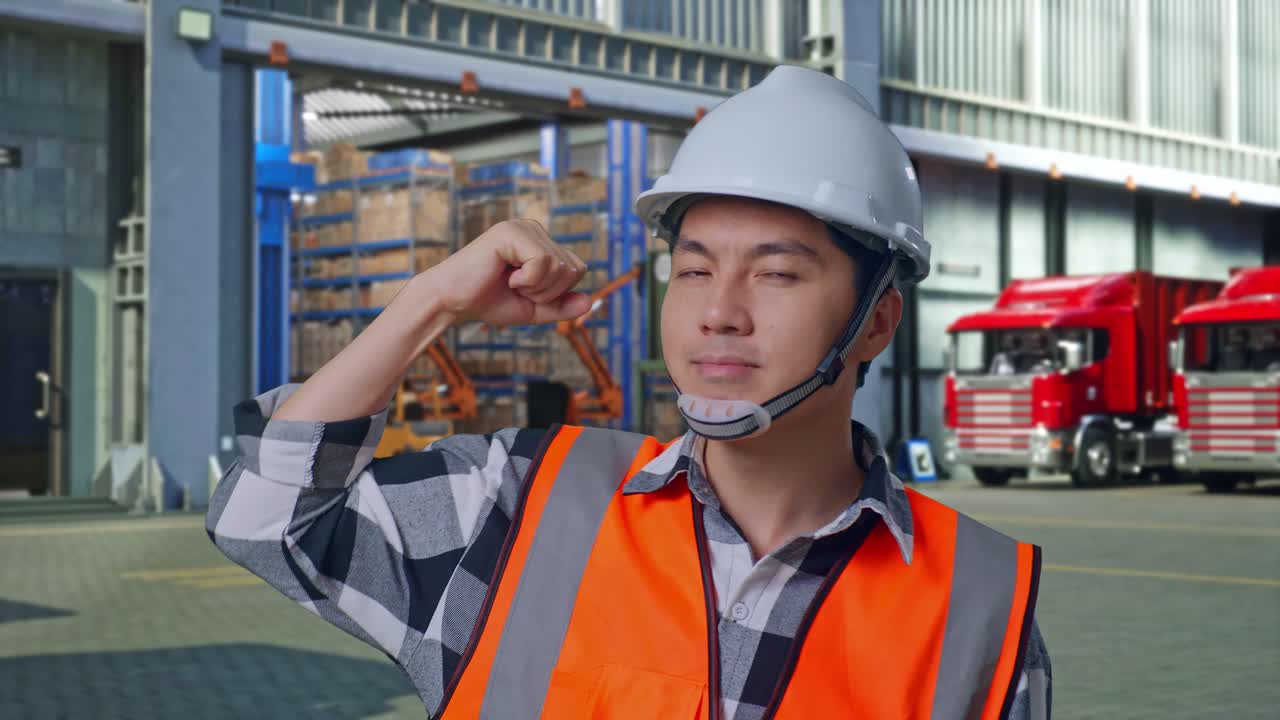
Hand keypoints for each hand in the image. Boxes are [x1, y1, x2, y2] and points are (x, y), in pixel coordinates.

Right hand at [422, 218, 591, 326]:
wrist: (453, 303)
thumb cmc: (489, 302)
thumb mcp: (534, 309)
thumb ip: (562, 306)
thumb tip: (590, 301)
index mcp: (541, 242)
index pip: (577, 269)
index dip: (557, 293)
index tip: (526, 292)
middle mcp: (534, 230)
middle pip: (573, 268)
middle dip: (548, 292)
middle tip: (516, 288)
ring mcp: (523, 228)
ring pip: (560, 266)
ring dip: (536, 287)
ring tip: (510, 282)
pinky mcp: (511, 232)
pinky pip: (543, 262)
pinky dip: (528, 281)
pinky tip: (506, 276)